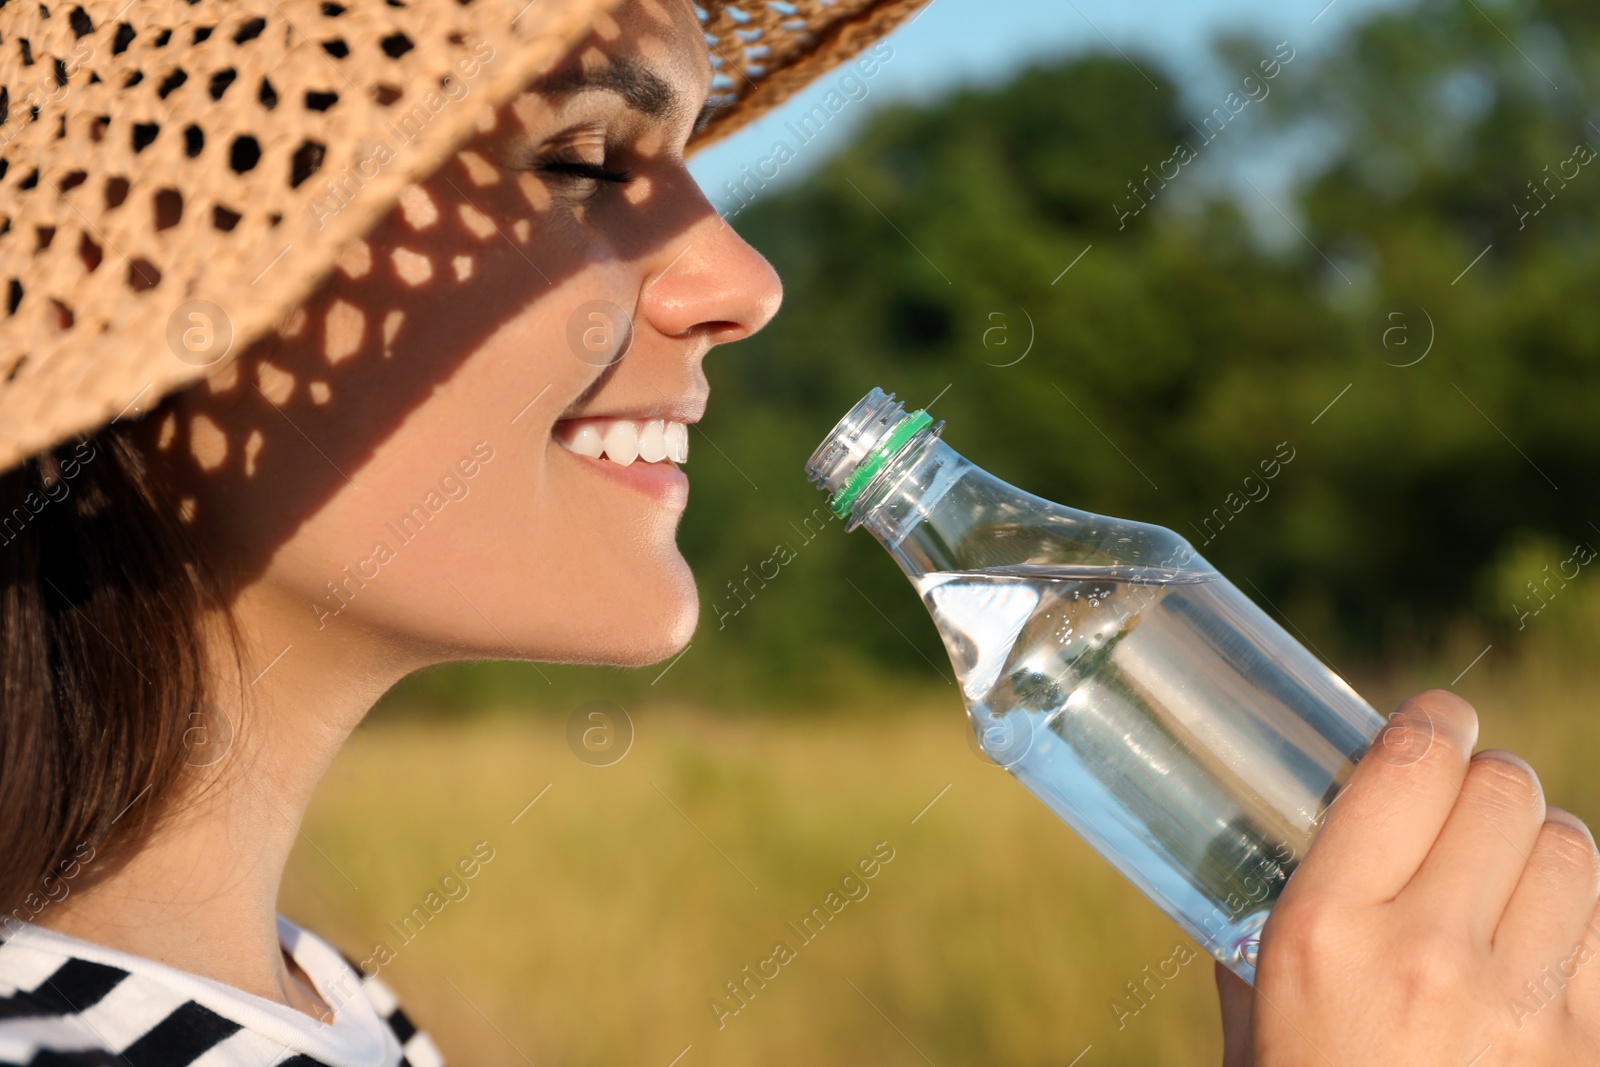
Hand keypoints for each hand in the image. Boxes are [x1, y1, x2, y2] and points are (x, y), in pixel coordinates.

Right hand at [1216, 689, 1599, 1065]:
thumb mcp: (1251, 1024)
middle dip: (1489, 784)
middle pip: (1506, 792)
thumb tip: (1276, 855)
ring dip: (1545, 850)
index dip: (1433, 721)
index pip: (1411, 764)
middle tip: (1467, 806)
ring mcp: (1524, 1013)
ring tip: (1511, 880)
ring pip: (1576, 853)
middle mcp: (1429, 957)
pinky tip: (1546, 950)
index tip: (1434, 722)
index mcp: (1326, 933)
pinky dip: (1584, 926)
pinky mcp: (1590, 1056)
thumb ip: (1262, 935)